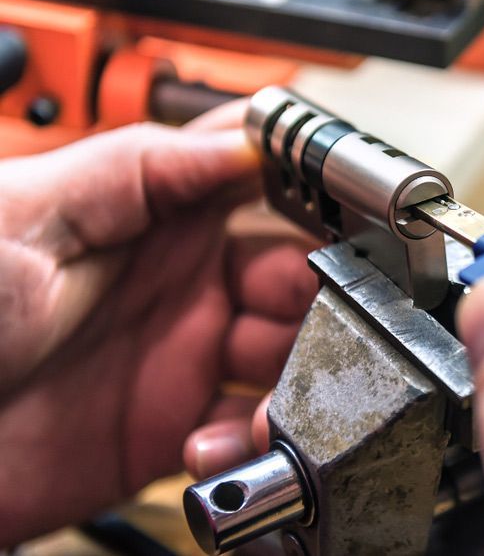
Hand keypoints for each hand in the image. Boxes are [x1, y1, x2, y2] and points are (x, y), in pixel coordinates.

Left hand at [0, 104, 317, 545]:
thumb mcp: (27, 212)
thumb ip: (138, 168)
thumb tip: (240, 141)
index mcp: (154, 217)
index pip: (259, 185)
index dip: (313, 194)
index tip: (351, 215)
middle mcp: (181, 283)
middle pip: (297, 276)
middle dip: (325, 296)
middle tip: (330, 320)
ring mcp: (181, 356)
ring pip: (288, 356)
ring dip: (303, 375)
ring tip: (276, 396)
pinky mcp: (170, 427)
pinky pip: (247, 431)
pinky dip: (254, 440)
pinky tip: (215, 442)